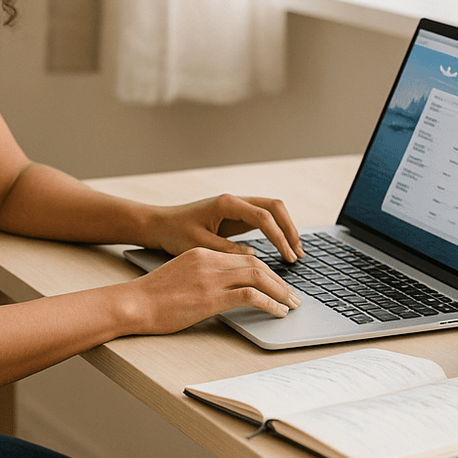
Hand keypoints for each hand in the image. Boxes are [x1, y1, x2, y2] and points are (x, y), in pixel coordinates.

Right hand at [125, 246, 300, 333]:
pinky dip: (270, 302)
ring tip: (292, 304)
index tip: (276, 284)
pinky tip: (278, 311)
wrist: (133, 304)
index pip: (242, 257)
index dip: (265, 271)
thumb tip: (224, 293)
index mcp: (201, 253)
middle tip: (292, 295)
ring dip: (280, 291)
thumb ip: (202, 279)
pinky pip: (250, 295)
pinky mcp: (210, 297)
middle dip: (278, 280)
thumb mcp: (179, 279)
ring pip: (258, 276)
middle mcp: (208, 261)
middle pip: (255, 263)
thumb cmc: (150, 297)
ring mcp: (210, 278)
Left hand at [149, 194, 302, 261]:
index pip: (262, 216)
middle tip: (298, 254)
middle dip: (289, 229)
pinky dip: (276, 231)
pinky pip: (263, 219)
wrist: (160, 224)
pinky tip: (281, 248)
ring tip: (294, 253)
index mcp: (226, 204)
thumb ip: (226, 250)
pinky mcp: (236, 215)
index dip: (279, 237)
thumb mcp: (198, 245)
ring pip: (271, 210)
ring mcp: (237, 207)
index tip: (288, 257)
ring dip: (285, 229)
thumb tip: (253, 255)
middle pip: (274, 207)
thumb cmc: (175, 233)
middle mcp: (234, 201)